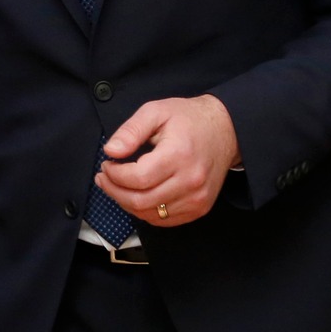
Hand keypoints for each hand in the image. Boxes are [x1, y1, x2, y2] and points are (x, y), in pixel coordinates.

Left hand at [94, 95, 239, 227]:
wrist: (226, 130)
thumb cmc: (189, 119)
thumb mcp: (157, 111)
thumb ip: (131, 130)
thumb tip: (111, 151)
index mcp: (179, 154)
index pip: (138, 178)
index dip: (115, 175)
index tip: (106, 165)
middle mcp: (191, 181)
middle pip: (141, 201)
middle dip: (115, 191)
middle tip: (104, 178)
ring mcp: (197, 198)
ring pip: (150, 214)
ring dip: (127, 203)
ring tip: (117, 187)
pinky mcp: (200, 208)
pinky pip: (165, 220)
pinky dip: (146, 212)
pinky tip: (138, 196)